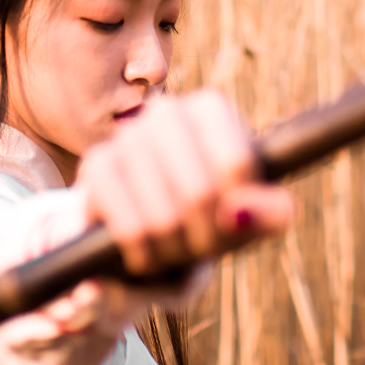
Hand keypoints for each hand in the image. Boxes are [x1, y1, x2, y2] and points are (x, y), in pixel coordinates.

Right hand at [76, 89, 293, 275]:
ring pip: (163, 218)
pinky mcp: (95, 168)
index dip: (238, 211)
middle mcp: (165, 111)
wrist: (142, 235)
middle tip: (199, 244)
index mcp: (210, 109)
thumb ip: (269, 216)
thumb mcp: (252, 220)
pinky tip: (143, 252)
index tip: (231, 221)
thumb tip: (238, 214)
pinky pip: (129, 229)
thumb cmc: (209, 218)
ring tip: (172, 247)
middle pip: (199, 194)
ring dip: (172, 251)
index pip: (237, 165)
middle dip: (204, 238)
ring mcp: (125, 137)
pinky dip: (143, 255)